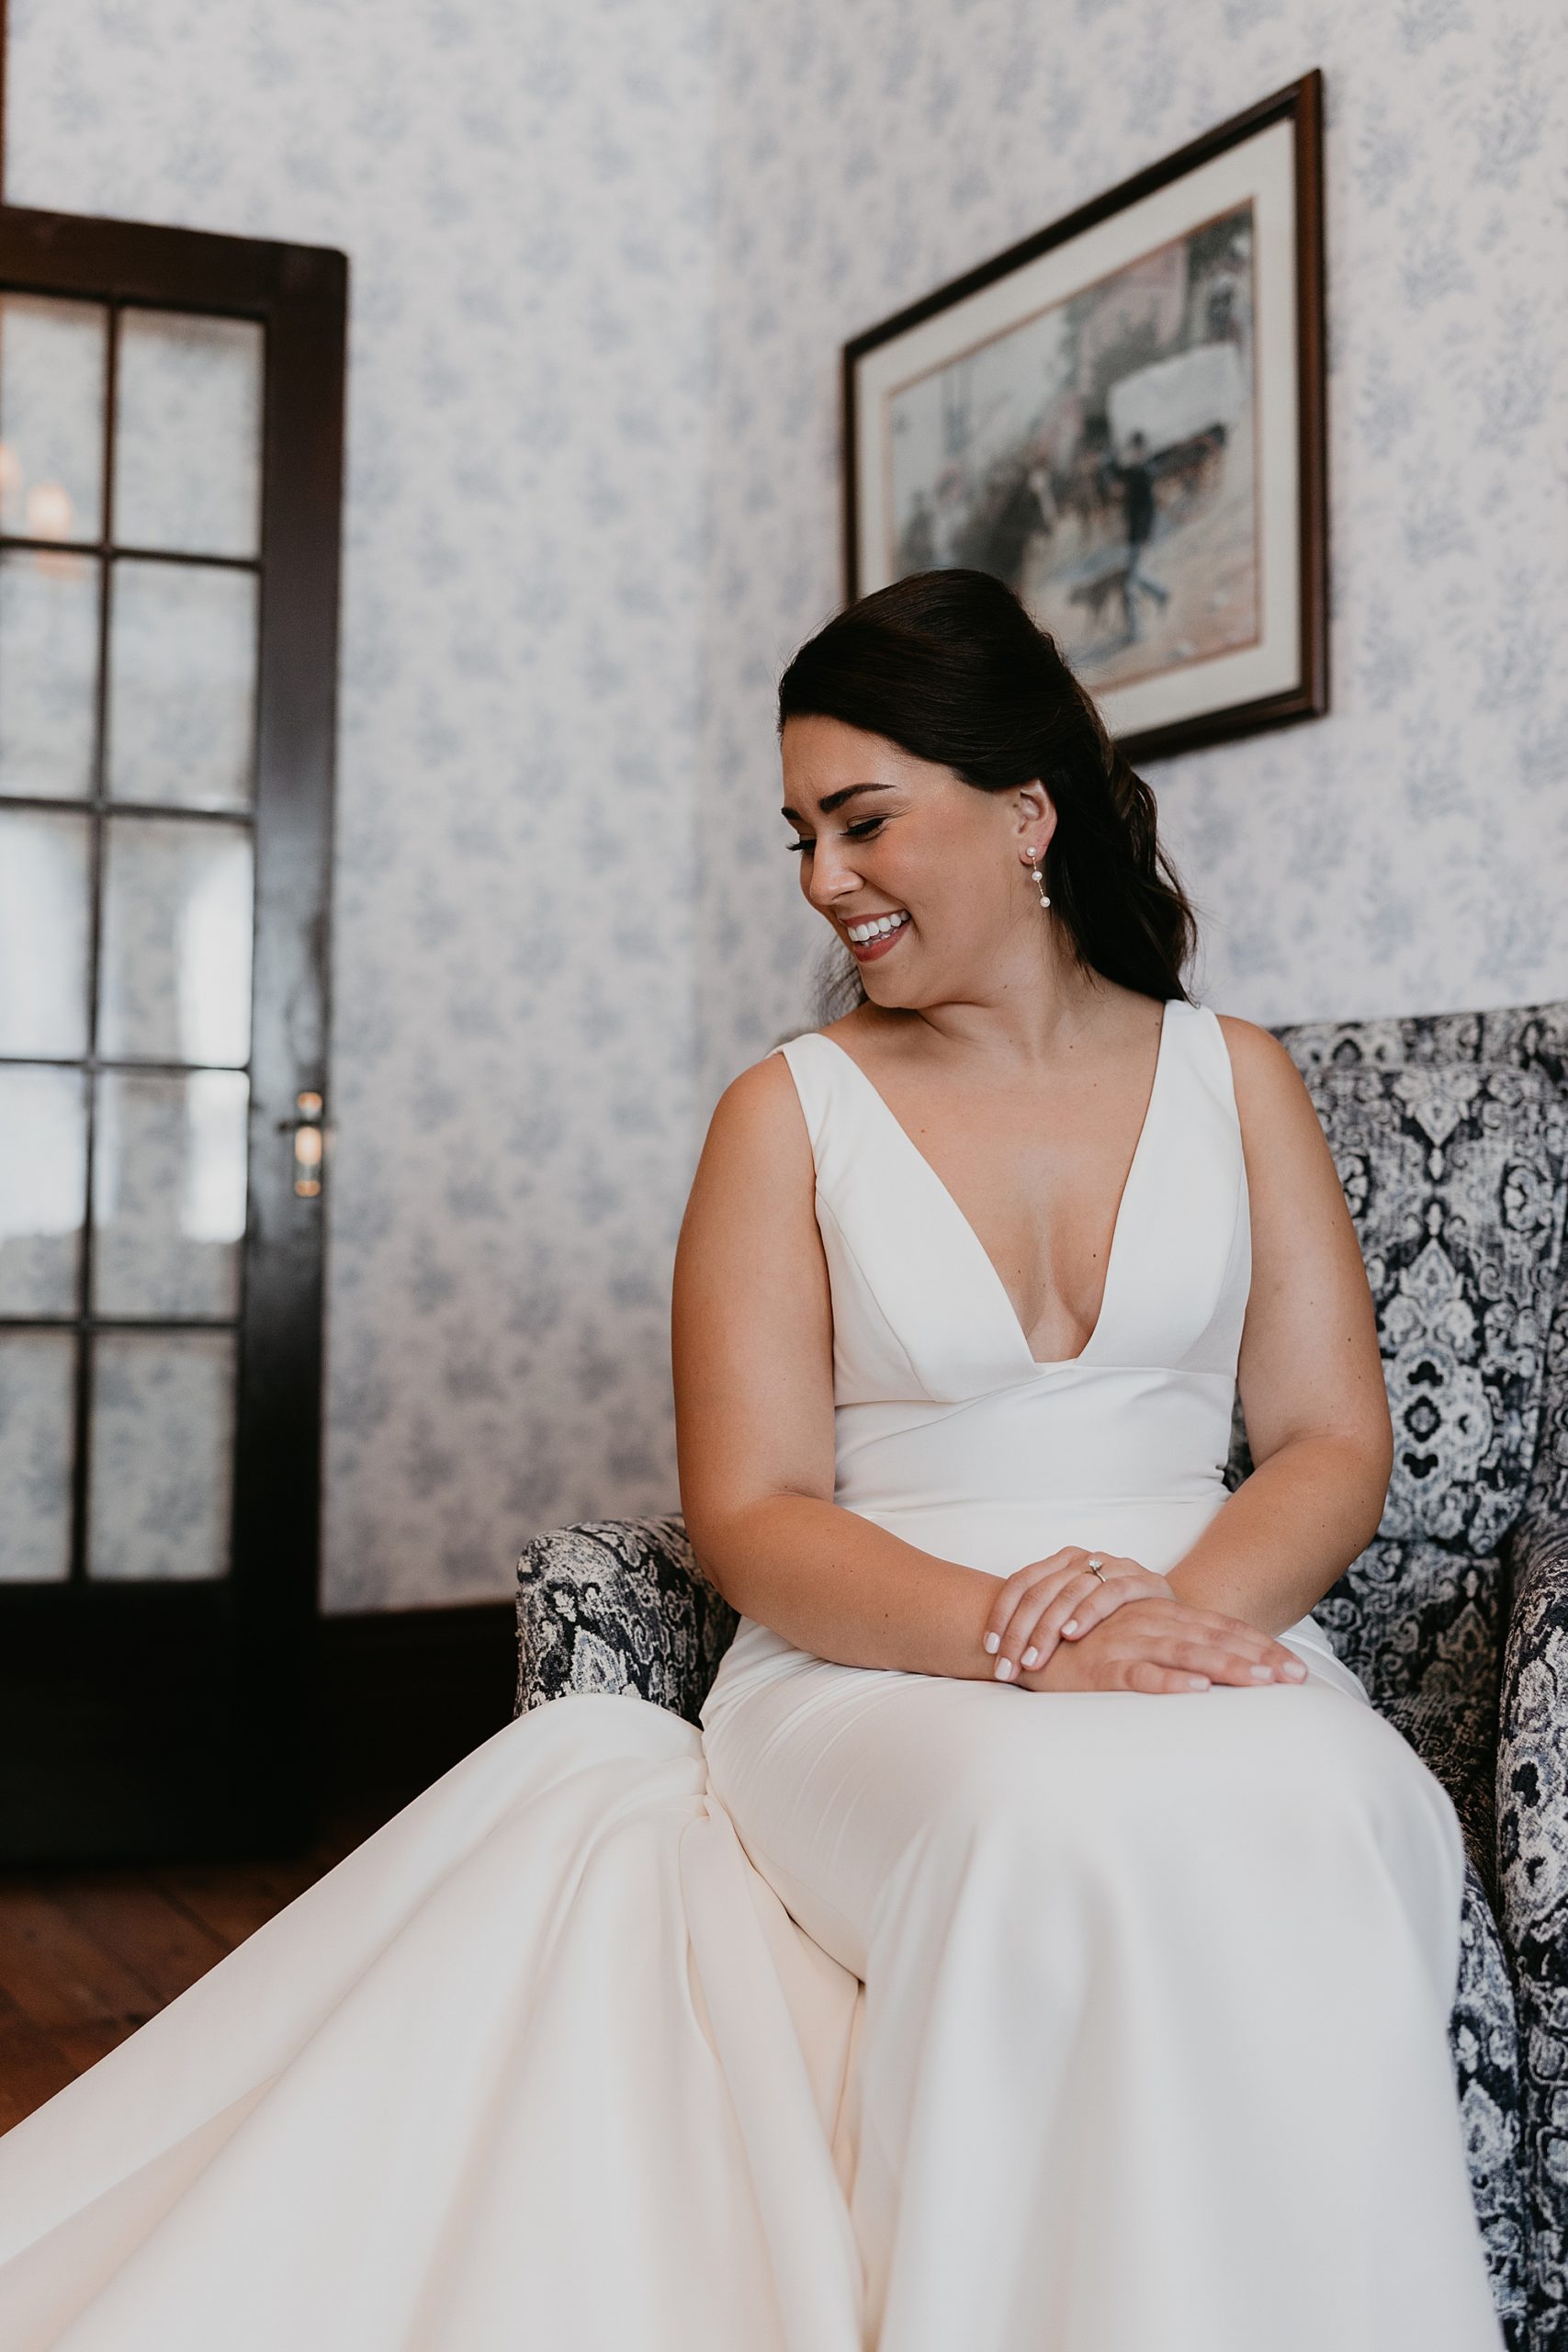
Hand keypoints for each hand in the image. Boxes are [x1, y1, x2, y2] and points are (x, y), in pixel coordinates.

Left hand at [982, 1549, 1175, 1681]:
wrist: (1171, 1615)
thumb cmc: (1113, 1621)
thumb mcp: (1073, 1615)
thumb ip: (1043, 1620)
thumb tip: (996, 1647)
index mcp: (1060, 1562)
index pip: (1020, 1582)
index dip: (1001, 1614)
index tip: (990, 1648)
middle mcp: (1083, 1558)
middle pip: (1039, 1590)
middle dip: (1019, 1632)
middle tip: (1007, 1667)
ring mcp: (1113, 1565)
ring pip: (1069, 1591)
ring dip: (1046, 1629)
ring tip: (1032, 1659)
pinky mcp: (1142, 1580)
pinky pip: (1110, 1592)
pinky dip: (1088, 1613)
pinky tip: (1071, 1635)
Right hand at [1012, 1597, 1310, 1695]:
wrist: (1026, 1640)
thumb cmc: (1085, 1644)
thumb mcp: (1136, 1638)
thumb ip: (1173, 1645)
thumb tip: (1217, 1669)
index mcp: (1163, 1615)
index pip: (1223, 1629)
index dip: (1261, 1647)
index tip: (1298, 1671)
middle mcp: (1151, 1624)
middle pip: (1216, 1640)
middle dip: (1260, 1659)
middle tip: (1297, 1679)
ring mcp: (1127, 1644)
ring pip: (1187, 1653)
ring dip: (1226, 1667)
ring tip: (1260, 1681)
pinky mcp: (1102, 1668)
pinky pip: (1140, 1674)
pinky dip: (1169, 1681)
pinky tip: (1196, 1689)